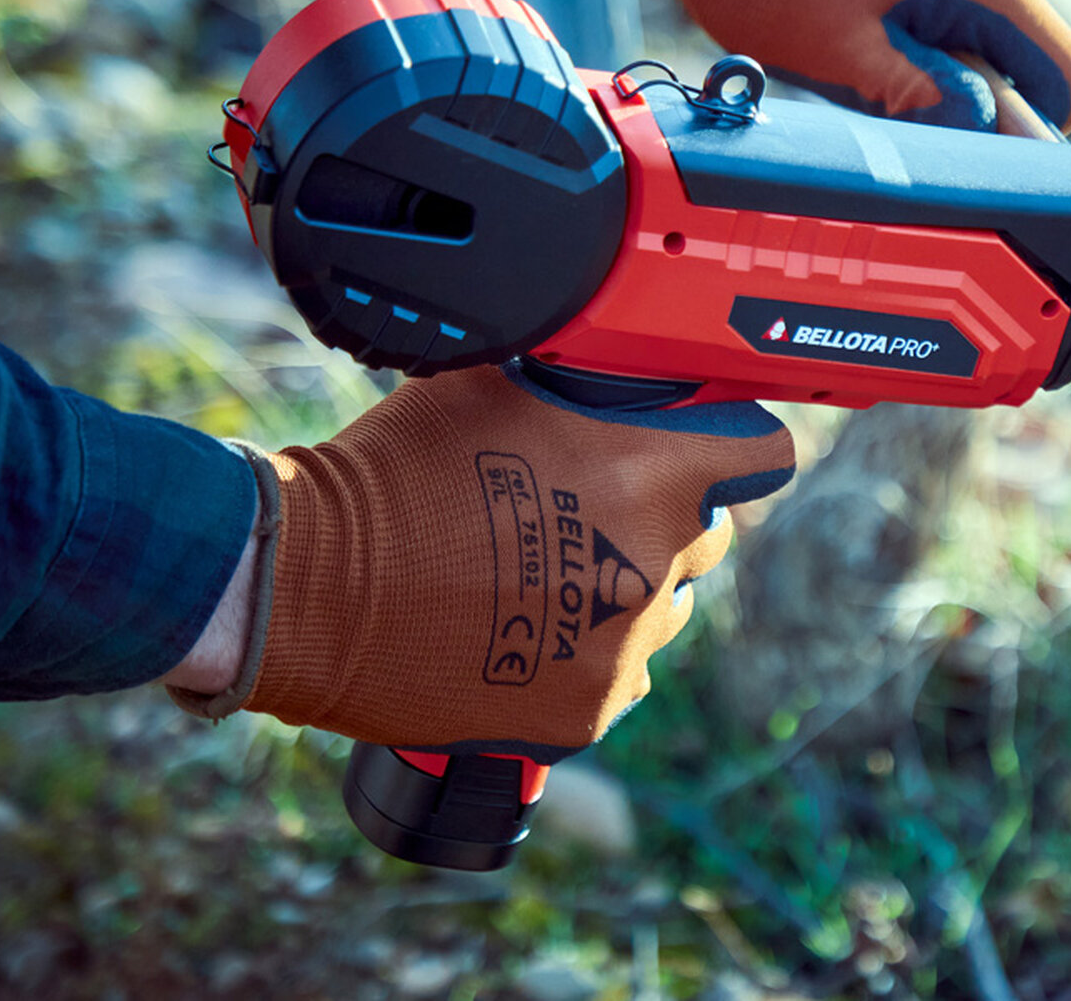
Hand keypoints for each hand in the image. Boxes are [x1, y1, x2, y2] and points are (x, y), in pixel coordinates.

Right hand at [169, 366, 793, 755]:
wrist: (309, 586)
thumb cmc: (390, 472)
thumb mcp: (491, 384)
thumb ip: (574, 378)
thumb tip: (605, 360)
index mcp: (651, 472)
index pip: (762, 453)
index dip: (734, 444)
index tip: (710, 446)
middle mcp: (654, 560)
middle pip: (709, 534)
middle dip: (666, 516)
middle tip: (592, 506)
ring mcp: (623, 645)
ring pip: (664, 609)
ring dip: (628, 587)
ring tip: (546, 573)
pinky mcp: (584, 711)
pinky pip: (618, 676)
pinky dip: (585, 656)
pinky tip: (523, 631)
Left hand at [568, 0, 1070, 133]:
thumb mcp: (840, 58)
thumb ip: (929, 104)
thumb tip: (1000, 146)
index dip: (1031, 132)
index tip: (961, 139)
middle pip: (1036, 67)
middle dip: (975, 98)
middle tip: (880, 83)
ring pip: (1000, 45)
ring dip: (945, 71)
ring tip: (861, 47)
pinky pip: (972, 15)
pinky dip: (929, 40)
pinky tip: (864, 24)